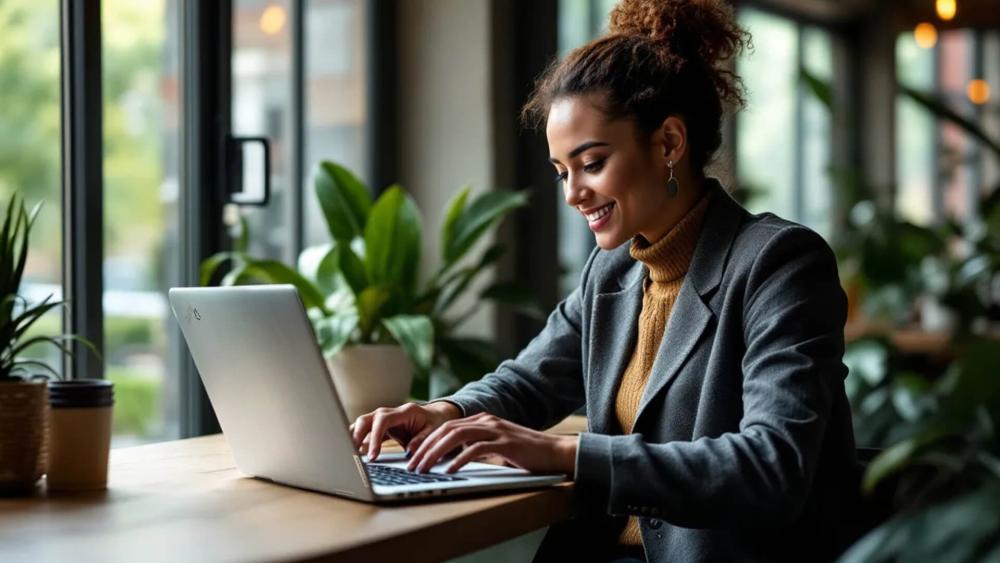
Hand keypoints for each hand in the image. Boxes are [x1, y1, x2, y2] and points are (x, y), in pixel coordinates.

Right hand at [349, 401, 460, 460]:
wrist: (436, 416)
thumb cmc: (435, 423)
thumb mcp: (434, 431)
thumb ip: (422, 440)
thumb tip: (409, 452)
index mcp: (405, 412)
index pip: (383, 421)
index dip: (375, 438)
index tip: (373, 456)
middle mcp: (391, 413)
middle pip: (367, 419)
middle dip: (357, 436)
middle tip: (354, 455)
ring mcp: (384, 419)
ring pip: (362, 424)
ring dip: (355, 438)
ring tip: (351, 455)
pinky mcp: (381, 427)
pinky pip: (366, 431)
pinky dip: (359, 440)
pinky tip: (356, 453)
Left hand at [405, 412, 577, 475]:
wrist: (555, 452)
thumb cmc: (526, 454)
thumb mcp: (495, 447)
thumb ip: (476, 448)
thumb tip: (451, 460)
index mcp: (481, 420)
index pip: (446, 427)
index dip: (426, 441)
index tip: (412, 456)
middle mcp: (486, 421)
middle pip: (446, 430)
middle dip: (425, 447)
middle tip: (410, 464)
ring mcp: (496, 430)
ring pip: (456, 436)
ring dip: (435, 453)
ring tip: (423, 468)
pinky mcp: (505, 443)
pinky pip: (476, 449)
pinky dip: (459, 460)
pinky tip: (449, 471)